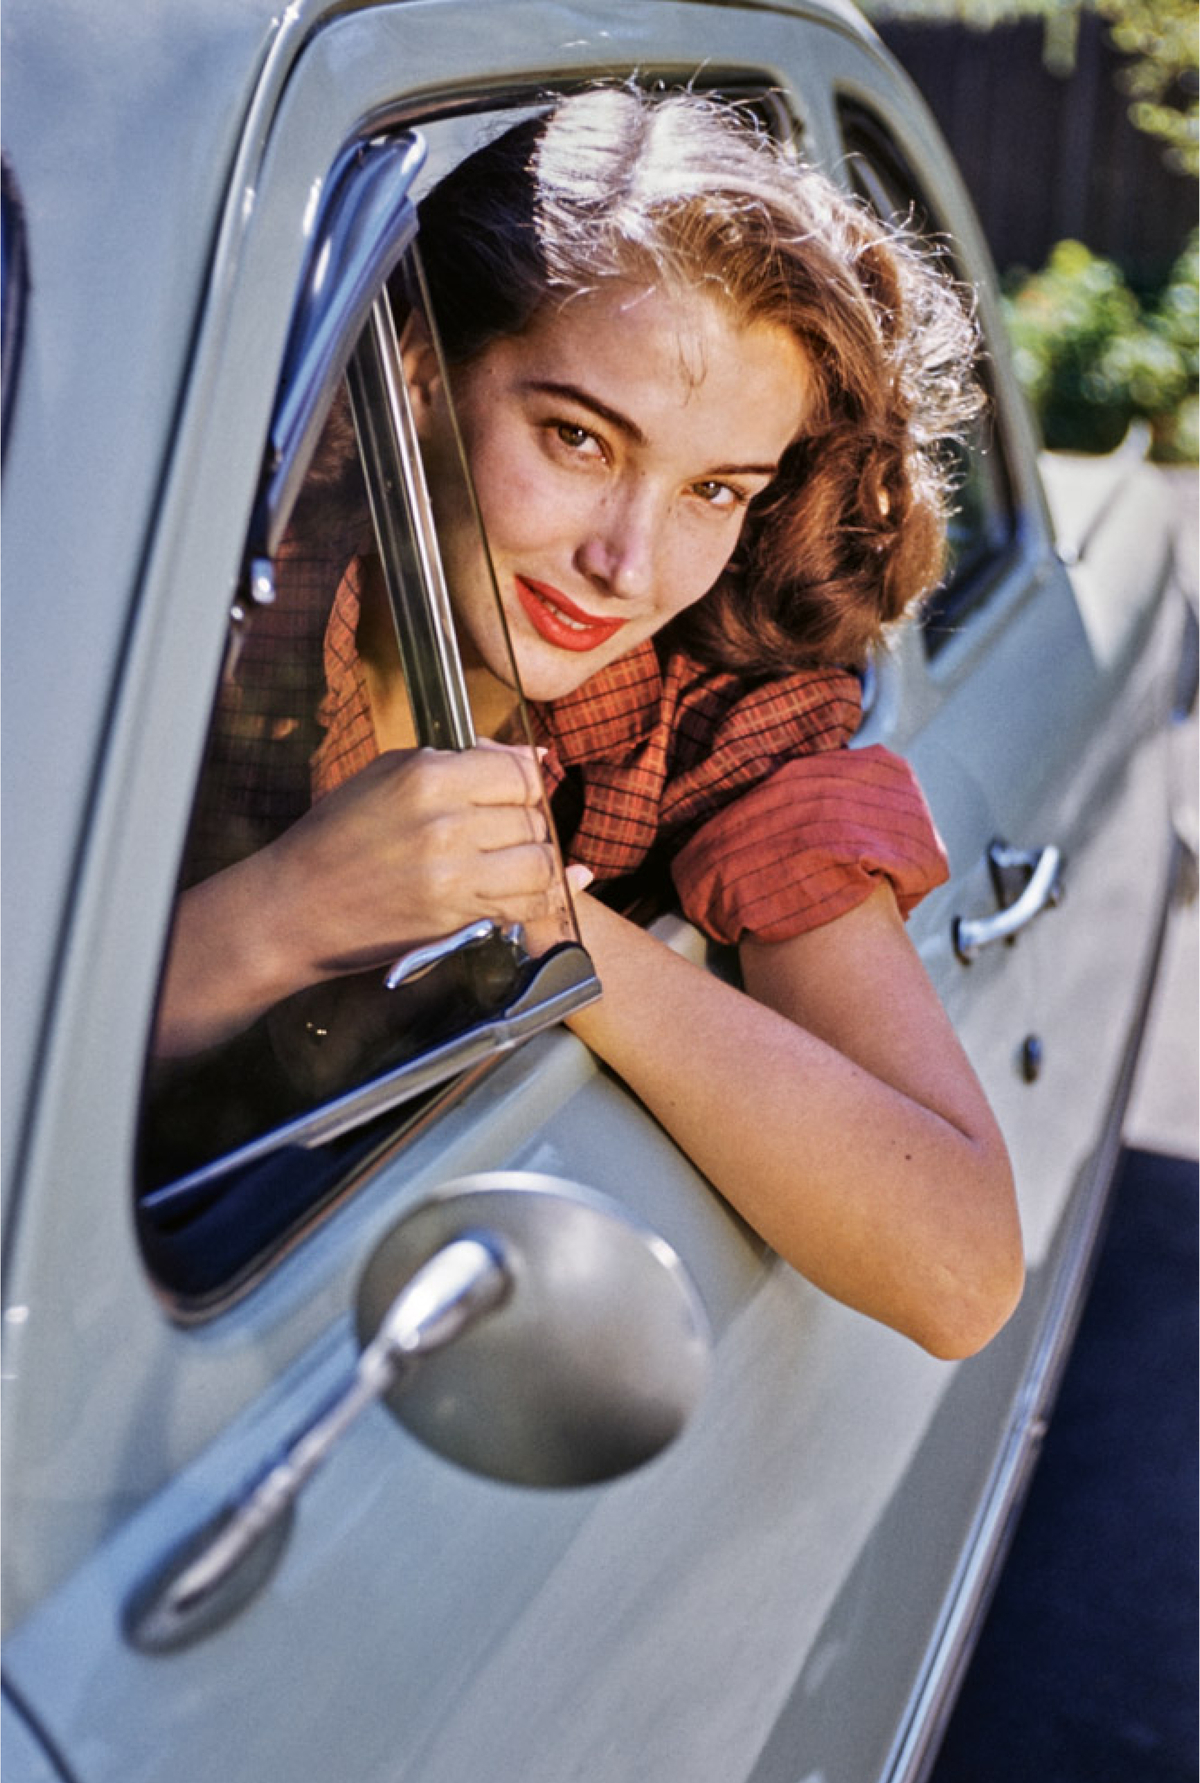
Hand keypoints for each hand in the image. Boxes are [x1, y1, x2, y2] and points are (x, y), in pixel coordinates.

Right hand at [262, 741, 558, 981]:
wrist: (295, 907)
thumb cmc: (335, 838)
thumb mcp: (387, 775)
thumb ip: (461, 761)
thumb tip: (529, 756)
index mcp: (426, 777)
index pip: (518, 773)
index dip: (524, 785)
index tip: (514, 797)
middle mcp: (445, 823)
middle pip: (531, 817)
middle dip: (528, 825)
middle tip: (505, 836)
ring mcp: (454, 874)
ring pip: (539, 862)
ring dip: (536, 864)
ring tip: (513, 865)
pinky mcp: (457, 917)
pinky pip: (526, 906)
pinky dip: (536, 900)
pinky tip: (529, 892)